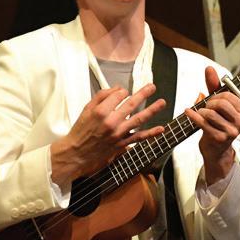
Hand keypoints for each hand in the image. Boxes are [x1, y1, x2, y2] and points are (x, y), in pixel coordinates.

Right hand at [51, 84, 165, 187]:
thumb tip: (117, 89)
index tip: (122, 92)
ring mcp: (118, 134)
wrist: (77, 152)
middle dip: (143, 94)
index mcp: (101, 112)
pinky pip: (138, 137)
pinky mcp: (121, 144)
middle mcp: (111, 122)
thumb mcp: (86, 109)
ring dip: (152, 110)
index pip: (118, 95)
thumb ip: (101, 96)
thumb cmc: (80, 130)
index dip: (122, 91)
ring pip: (139, 119)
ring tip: (162, 102)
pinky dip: (150, 133)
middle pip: (131, 104)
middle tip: (152, 87)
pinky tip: (161, 128)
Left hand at [185, 67, 239, 184]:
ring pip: (210, 113)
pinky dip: (192, 116)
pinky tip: (188, 112)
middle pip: (220, 103)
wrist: (215, 150)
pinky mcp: (219, 138)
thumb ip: (214, 86)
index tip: (212, 100)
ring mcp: (231, 132)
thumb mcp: (217, 104)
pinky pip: (202, 123)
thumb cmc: (217, 124)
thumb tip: (209, 68)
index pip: (229, 95)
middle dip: (208, 103)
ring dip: (200, 111)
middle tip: (205, 108)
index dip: (216, 95)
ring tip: (200, 114)